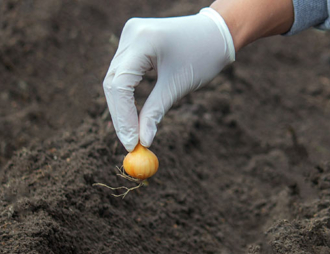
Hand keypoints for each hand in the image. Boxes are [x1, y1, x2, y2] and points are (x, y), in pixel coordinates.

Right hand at [103, 8, 234, 150]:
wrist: (216, 33)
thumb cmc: (203, 56)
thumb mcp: (178, 85)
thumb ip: (155, 112)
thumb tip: (142, 141)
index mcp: (142, 40)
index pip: (121, 83)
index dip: (123, 116)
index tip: (131, 142)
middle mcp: (131, 34)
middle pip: (113, 81)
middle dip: (121, 115)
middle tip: (129, 143)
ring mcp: (130, 36)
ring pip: (116, 79)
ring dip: (122, 107)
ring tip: (132, 134)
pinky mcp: (133, 42)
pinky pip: (123, 73)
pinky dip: (127, 95)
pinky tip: (133, 116)